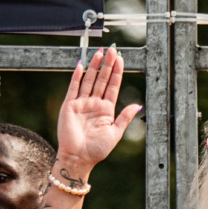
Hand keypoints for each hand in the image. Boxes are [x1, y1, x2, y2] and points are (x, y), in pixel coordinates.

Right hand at [54, 48, 141, 179]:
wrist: (79, 158)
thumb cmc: (97, 149)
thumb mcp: (115, 132)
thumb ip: (125, 117)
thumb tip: (137, 105)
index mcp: (106, 109)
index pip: (112, 86)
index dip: (117, 73)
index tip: (121, 59)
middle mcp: (94, 103)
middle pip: (102, 79)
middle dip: (108, 65)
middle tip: (113, 50)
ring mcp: (81, 103)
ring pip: (89, 80)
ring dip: (94, 66)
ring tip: (100, 53)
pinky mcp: (69, 105)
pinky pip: (74, 88)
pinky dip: (77, 76)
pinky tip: (81, 65)